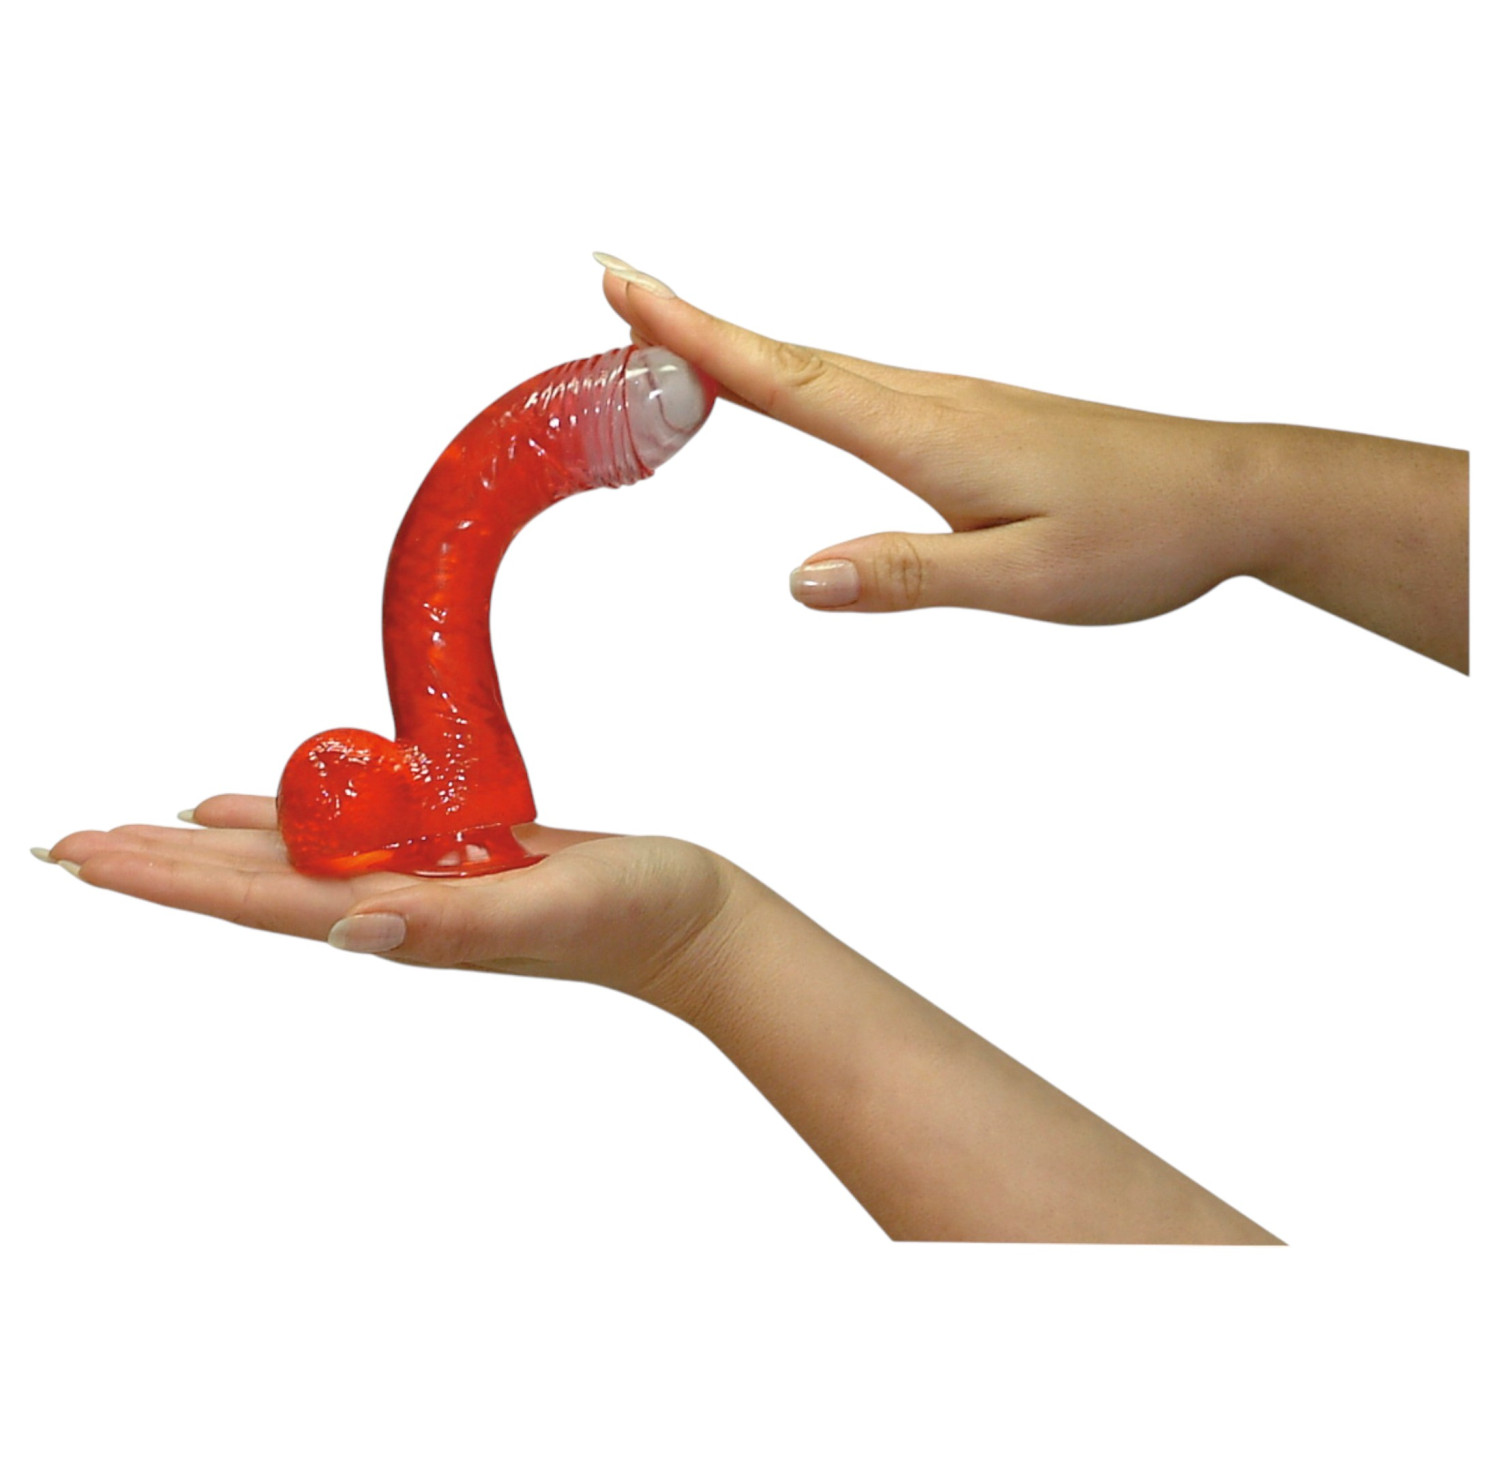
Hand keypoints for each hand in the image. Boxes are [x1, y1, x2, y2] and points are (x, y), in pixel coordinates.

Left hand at [40, 796, 736, 1012]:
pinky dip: (291, 819)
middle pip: (250, 884)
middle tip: (67, 842)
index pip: (258, 900)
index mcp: (404, 921)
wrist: (687, 918)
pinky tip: (250, 808)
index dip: (166, 878)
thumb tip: (350, 931)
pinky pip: (350, 834)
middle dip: (159, 864)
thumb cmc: (633, 916)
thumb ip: (454, 926)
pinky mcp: (452, 857)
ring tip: (137, 830)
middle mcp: (394, 907)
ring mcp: (421, 884)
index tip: (82, 857)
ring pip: (289, 859)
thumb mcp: (550, 910)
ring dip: (209, 846)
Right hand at [596, 252, 1467, 667]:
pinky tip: (786, 386)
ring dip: (737, 350)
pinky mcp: (967, 419)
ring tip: (668, 338)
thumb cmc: (1138, 534)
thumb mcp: (1021, 577)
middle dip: (691, 324)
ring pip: (818, 368)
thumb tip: (799, 580)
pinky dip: (794, 376)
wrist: (1229, 495)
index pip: (784, 379)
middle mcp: (928, 402)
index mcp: (926, 433)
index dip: (695, 336)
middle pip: (785, 357)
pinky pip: (856, 389)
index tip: (621, 288)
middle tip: (612, 290)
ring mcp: (949, 404)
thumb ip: (906, 576)